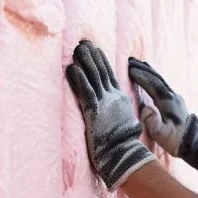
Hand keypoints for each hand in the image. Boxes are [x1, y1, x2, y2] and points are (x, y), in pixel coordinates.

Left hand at [65, 41, 155, 189]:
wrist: (124, 155)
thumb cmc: (123, 145)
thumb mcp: (125, 124)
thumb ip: (120, 113)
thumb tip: (119, 110)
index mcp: (121, 100)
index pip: (111, 76)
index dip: (102, 62)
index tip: (96, 50)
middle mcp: (114, 98)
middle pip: (102, 72)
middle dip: (93, 56)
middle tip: (84, 43)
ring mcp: (105, 103)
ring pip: (94, 77)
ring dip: (85, 61)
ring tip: (77, 49)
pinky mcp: (95, 111)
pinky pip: (85, 90)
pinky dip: (78, 78)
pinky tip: (71, 68)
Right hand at [127, 57, 197, 172]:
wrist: (193, 143)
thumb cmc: (176, 140)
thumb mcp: (162, 135)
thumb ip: (153, 122)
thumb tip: (144, 108)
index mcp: (167, 103)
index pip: (153, 85)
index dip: (141, 76)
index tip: (129, 69)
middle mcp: (172, 96)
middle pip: (156, 78)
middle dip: (143, 68)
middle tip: (129, 60)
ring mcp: (175, 96)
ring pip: (160, 79)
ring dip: (148, 70)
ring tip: (137, 62)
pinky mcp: (175, 100)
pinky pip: (162, 83)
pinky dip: (153, 77)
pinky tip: (148, 75)